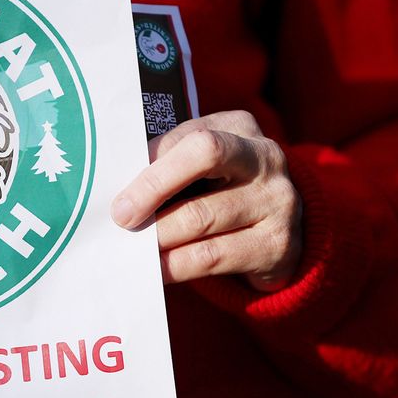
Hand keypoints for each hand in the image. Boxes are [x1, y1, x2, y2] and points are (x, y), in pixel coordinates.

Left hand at [111, 111, 302, 290]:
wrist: (277, 236)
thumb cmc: (221, 194)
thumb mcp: (201, 170)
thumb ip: (168, 168)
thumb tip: (120, 193)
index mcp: (239, 128)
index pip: (189, 136)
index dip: (152, 163)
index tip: (119, 191)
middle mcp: (265, 157)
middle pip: (204, 156)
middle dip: (153, 187)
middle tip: (122, 218)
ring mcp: (277, 200)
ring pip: (202, 216)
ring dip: (159, 235)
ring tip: (133, 247)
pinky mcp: (276, 244)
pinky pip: (212, 256)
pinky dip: (175, 265)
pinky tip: (156, 270)